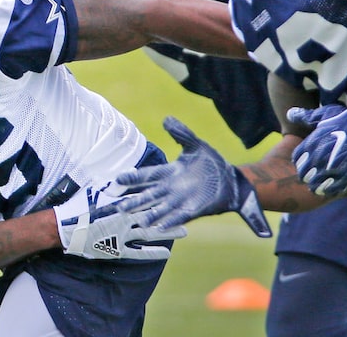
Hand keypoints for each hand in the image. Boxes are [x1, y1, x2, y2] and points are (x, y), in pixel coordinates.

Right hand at [53, 182, 185, 260]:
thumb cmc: (80, 207)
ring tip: (185, 231)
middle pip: (153, 213)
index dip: (160, 193)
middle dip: (171, 211)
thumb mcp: (97, 191)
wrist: (65, 227)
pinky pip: (138, 252)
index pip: (144, 196)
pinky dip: (152, 252)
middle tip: (189, 209)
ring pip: (150, 232)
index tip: (175, 187)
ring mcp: (122, 233)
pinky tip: (167, 253)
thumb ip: (112, 187)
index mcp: (120, 201)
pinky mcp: (117, 248)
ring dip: (167, 231)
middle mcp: (124, 217)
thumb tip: (122, 178)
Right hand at [114, 117, 271, 236]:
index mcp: (169, 172)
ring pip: (161, 209)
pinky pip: (180, 217)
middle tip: (119, 206)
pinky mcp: (193, 210)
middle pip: (149, 195)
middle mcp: (171, 188)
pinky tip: (162, 226)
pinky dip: (171, 221)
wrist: (230, 180)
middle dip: (135, 201)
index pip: (147, 175)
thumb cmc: (209, 162)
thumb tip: (166, 119)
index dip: (133, 178)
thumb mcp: (195, 145)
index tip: (117, 179)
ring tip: (139, 220)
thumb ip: (181, 133)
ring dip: (150, 214)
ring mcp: (181, 201)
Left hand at [289, 102, 346, 195]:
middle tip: (308, 176)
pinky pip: (333, 187)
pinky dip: (329, 189)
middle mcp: (320, 157)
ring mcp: (333, 167)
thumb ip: (305, 116)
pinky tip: (328, 189)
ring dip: (314, 185)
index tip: (302, 163)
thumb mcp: (324, 115)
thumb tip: (290, 114)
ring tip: (315, 186)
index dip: (299, 162)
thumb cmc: (345, 121)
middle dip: (305, 175)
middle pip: (304, 173)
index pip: (297, 159)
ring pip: (316, 183)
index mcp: (312, 143)